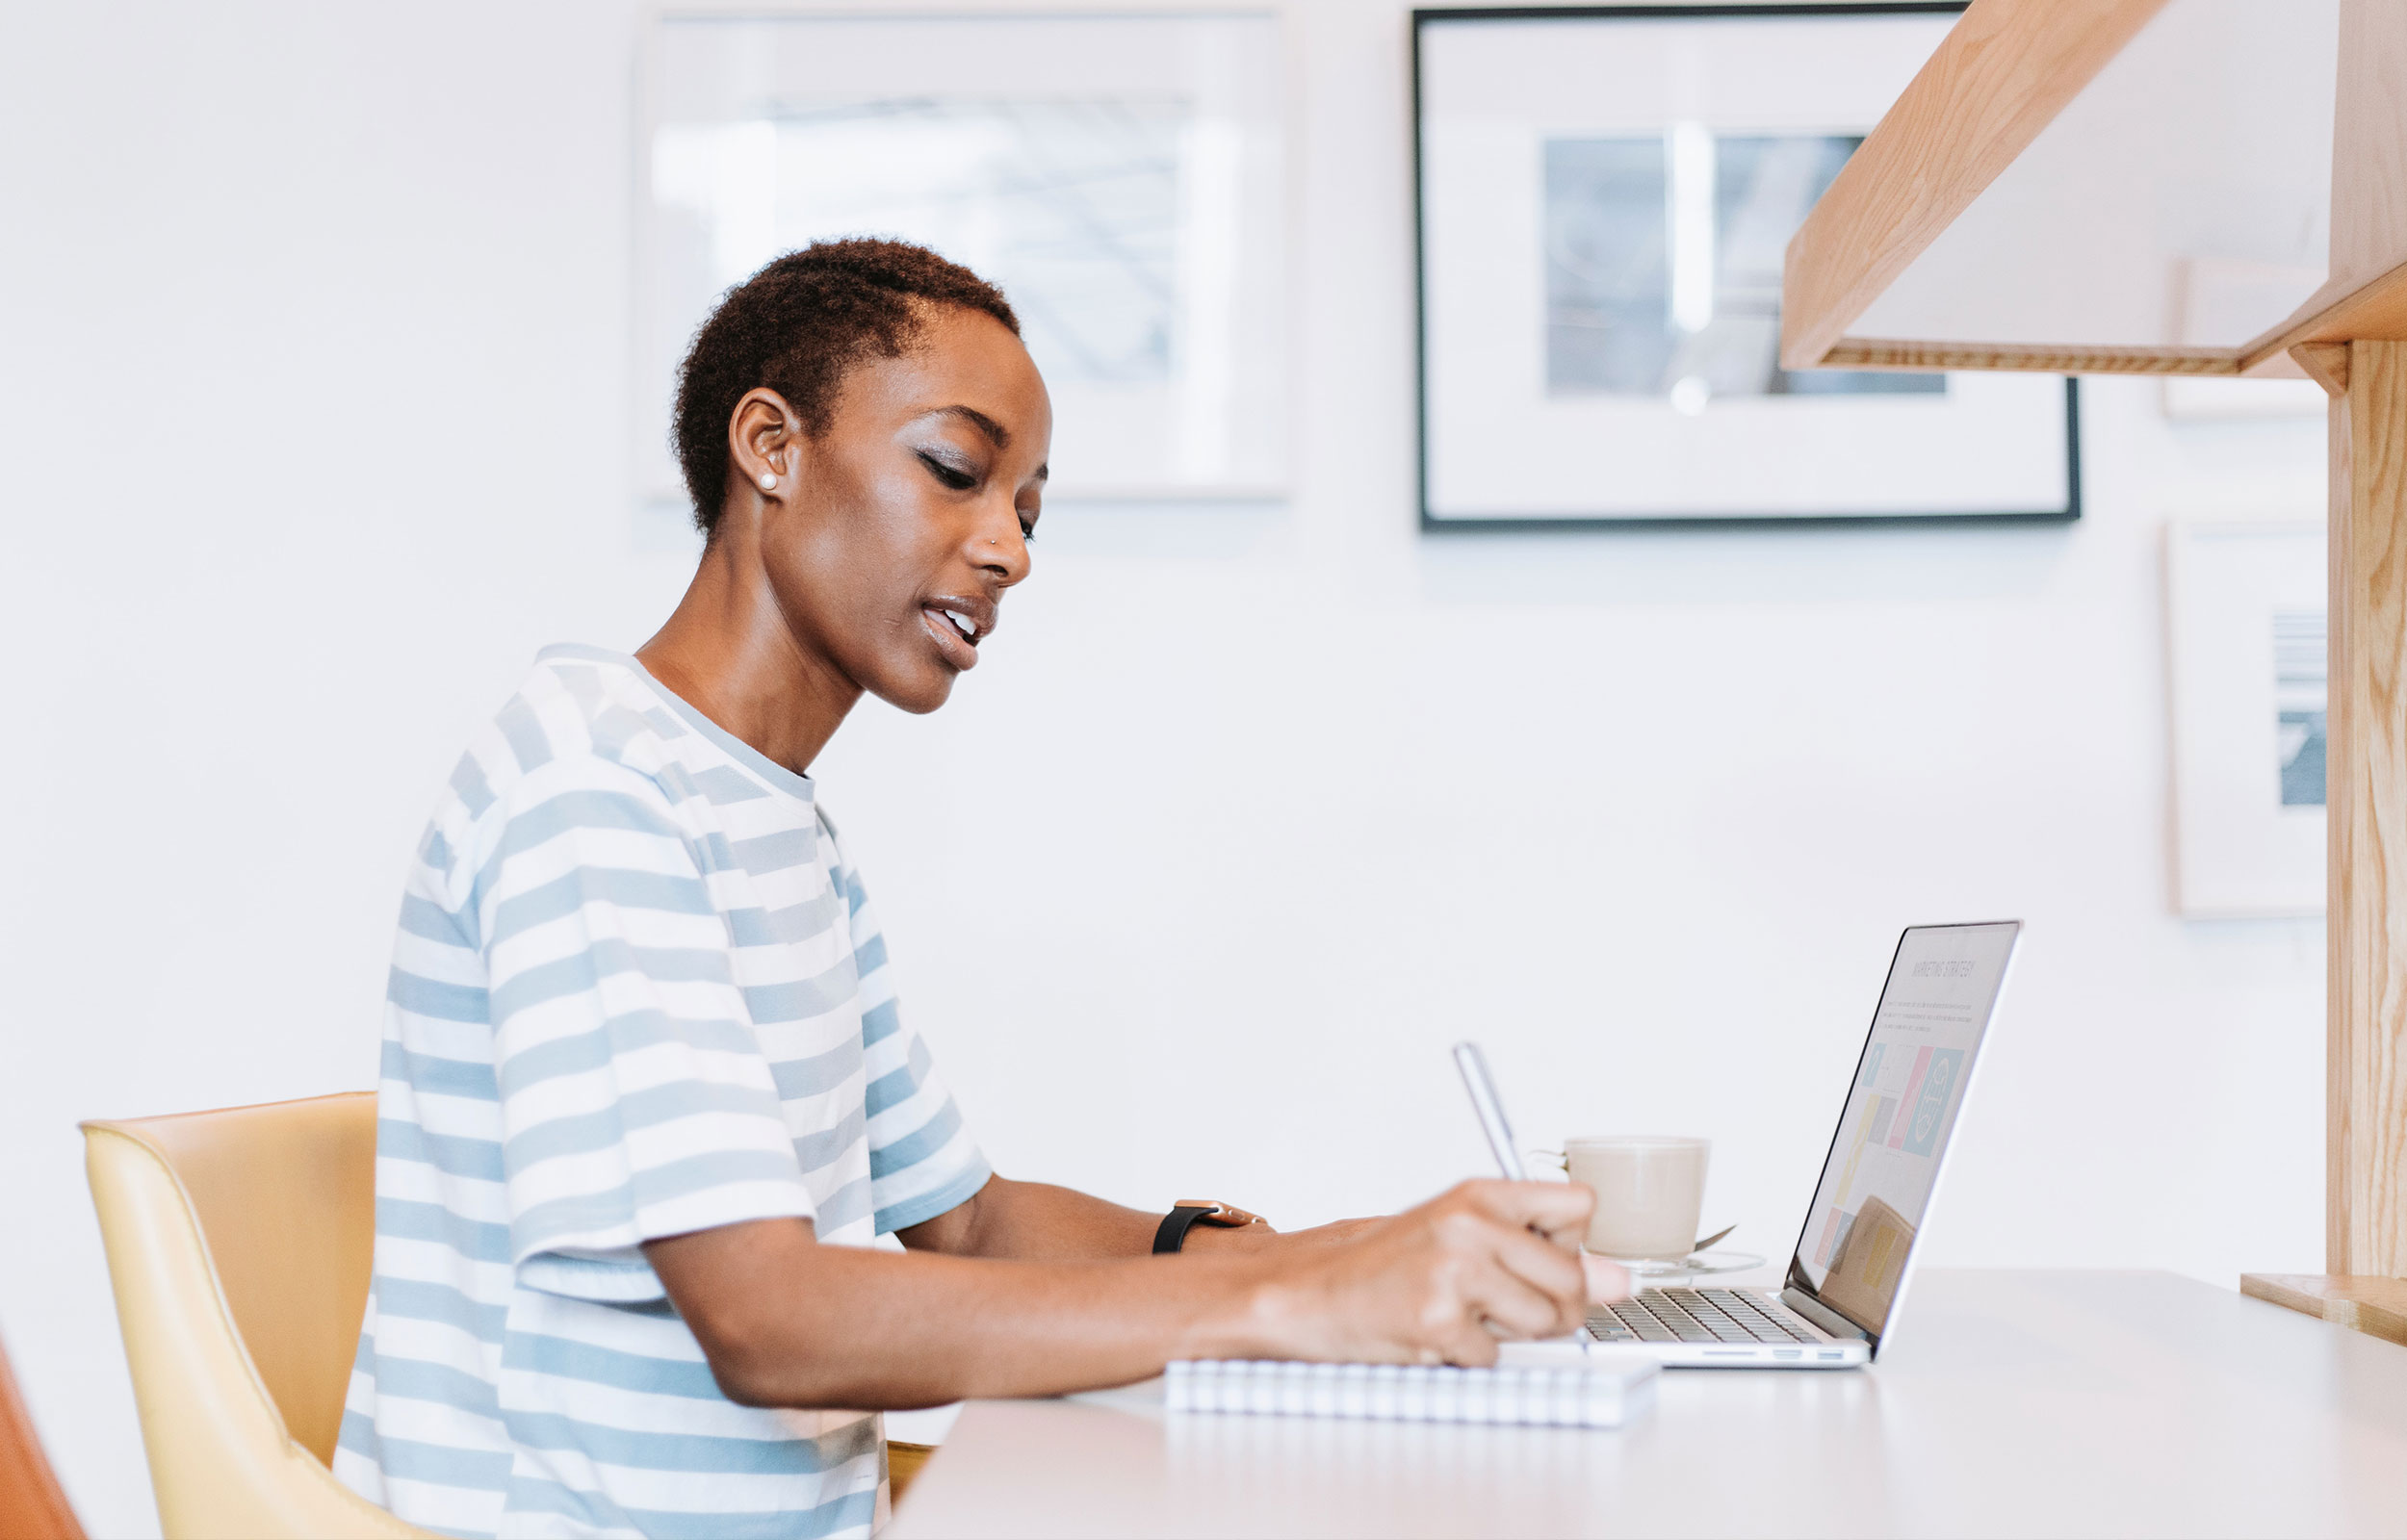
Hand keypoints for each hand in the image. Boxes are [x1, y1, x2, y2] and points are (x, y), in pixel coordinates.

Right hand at [1228, 1180, 1630, 1366]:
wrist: (1313, 1290)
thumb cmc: (1389, 1264)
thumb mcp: (1465, 1235)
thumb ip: (1542, 1251)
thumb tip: (1619, 1281)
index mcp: (1481, 1193)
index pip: (1580, 1207)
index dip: (1572, 1242)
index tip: (1541, 1254)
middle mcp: (1471, 1224)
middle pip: (1573, 1277)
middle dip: (1552, 1305)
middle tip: (1500, 1302)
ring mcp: (1453, 1271)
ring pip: (1544, 1321)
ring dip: (1511, 1333)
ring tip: (1465, 1313)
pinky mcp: (1437, 1319)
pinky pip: (1494, 1354)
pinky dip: (1469, 1355)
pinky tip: (1435, 1331)